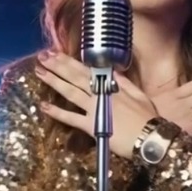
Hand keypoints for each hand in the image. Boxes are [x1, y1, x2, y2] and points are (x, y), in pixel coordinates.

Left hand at [36, 52, 156, 159]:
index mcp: (113, 85)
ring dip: (54, 81)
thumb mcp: (139, 95)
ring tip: (40, 72)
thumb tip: (113, 72)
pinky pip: (71, 118)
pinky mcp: (92, 126)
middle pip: (76, 76)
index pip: (88, 70)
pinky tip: (43, 106)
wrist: (151, 138)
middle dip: (58, 65)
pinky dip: (57, 112)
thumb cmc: (148, 118)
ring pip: (71, 91)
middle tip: (42, 56)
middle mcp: (101, 94)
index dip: (70, 61)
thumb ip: (124, 83)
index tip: (56, 53)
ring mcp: (95, 109)